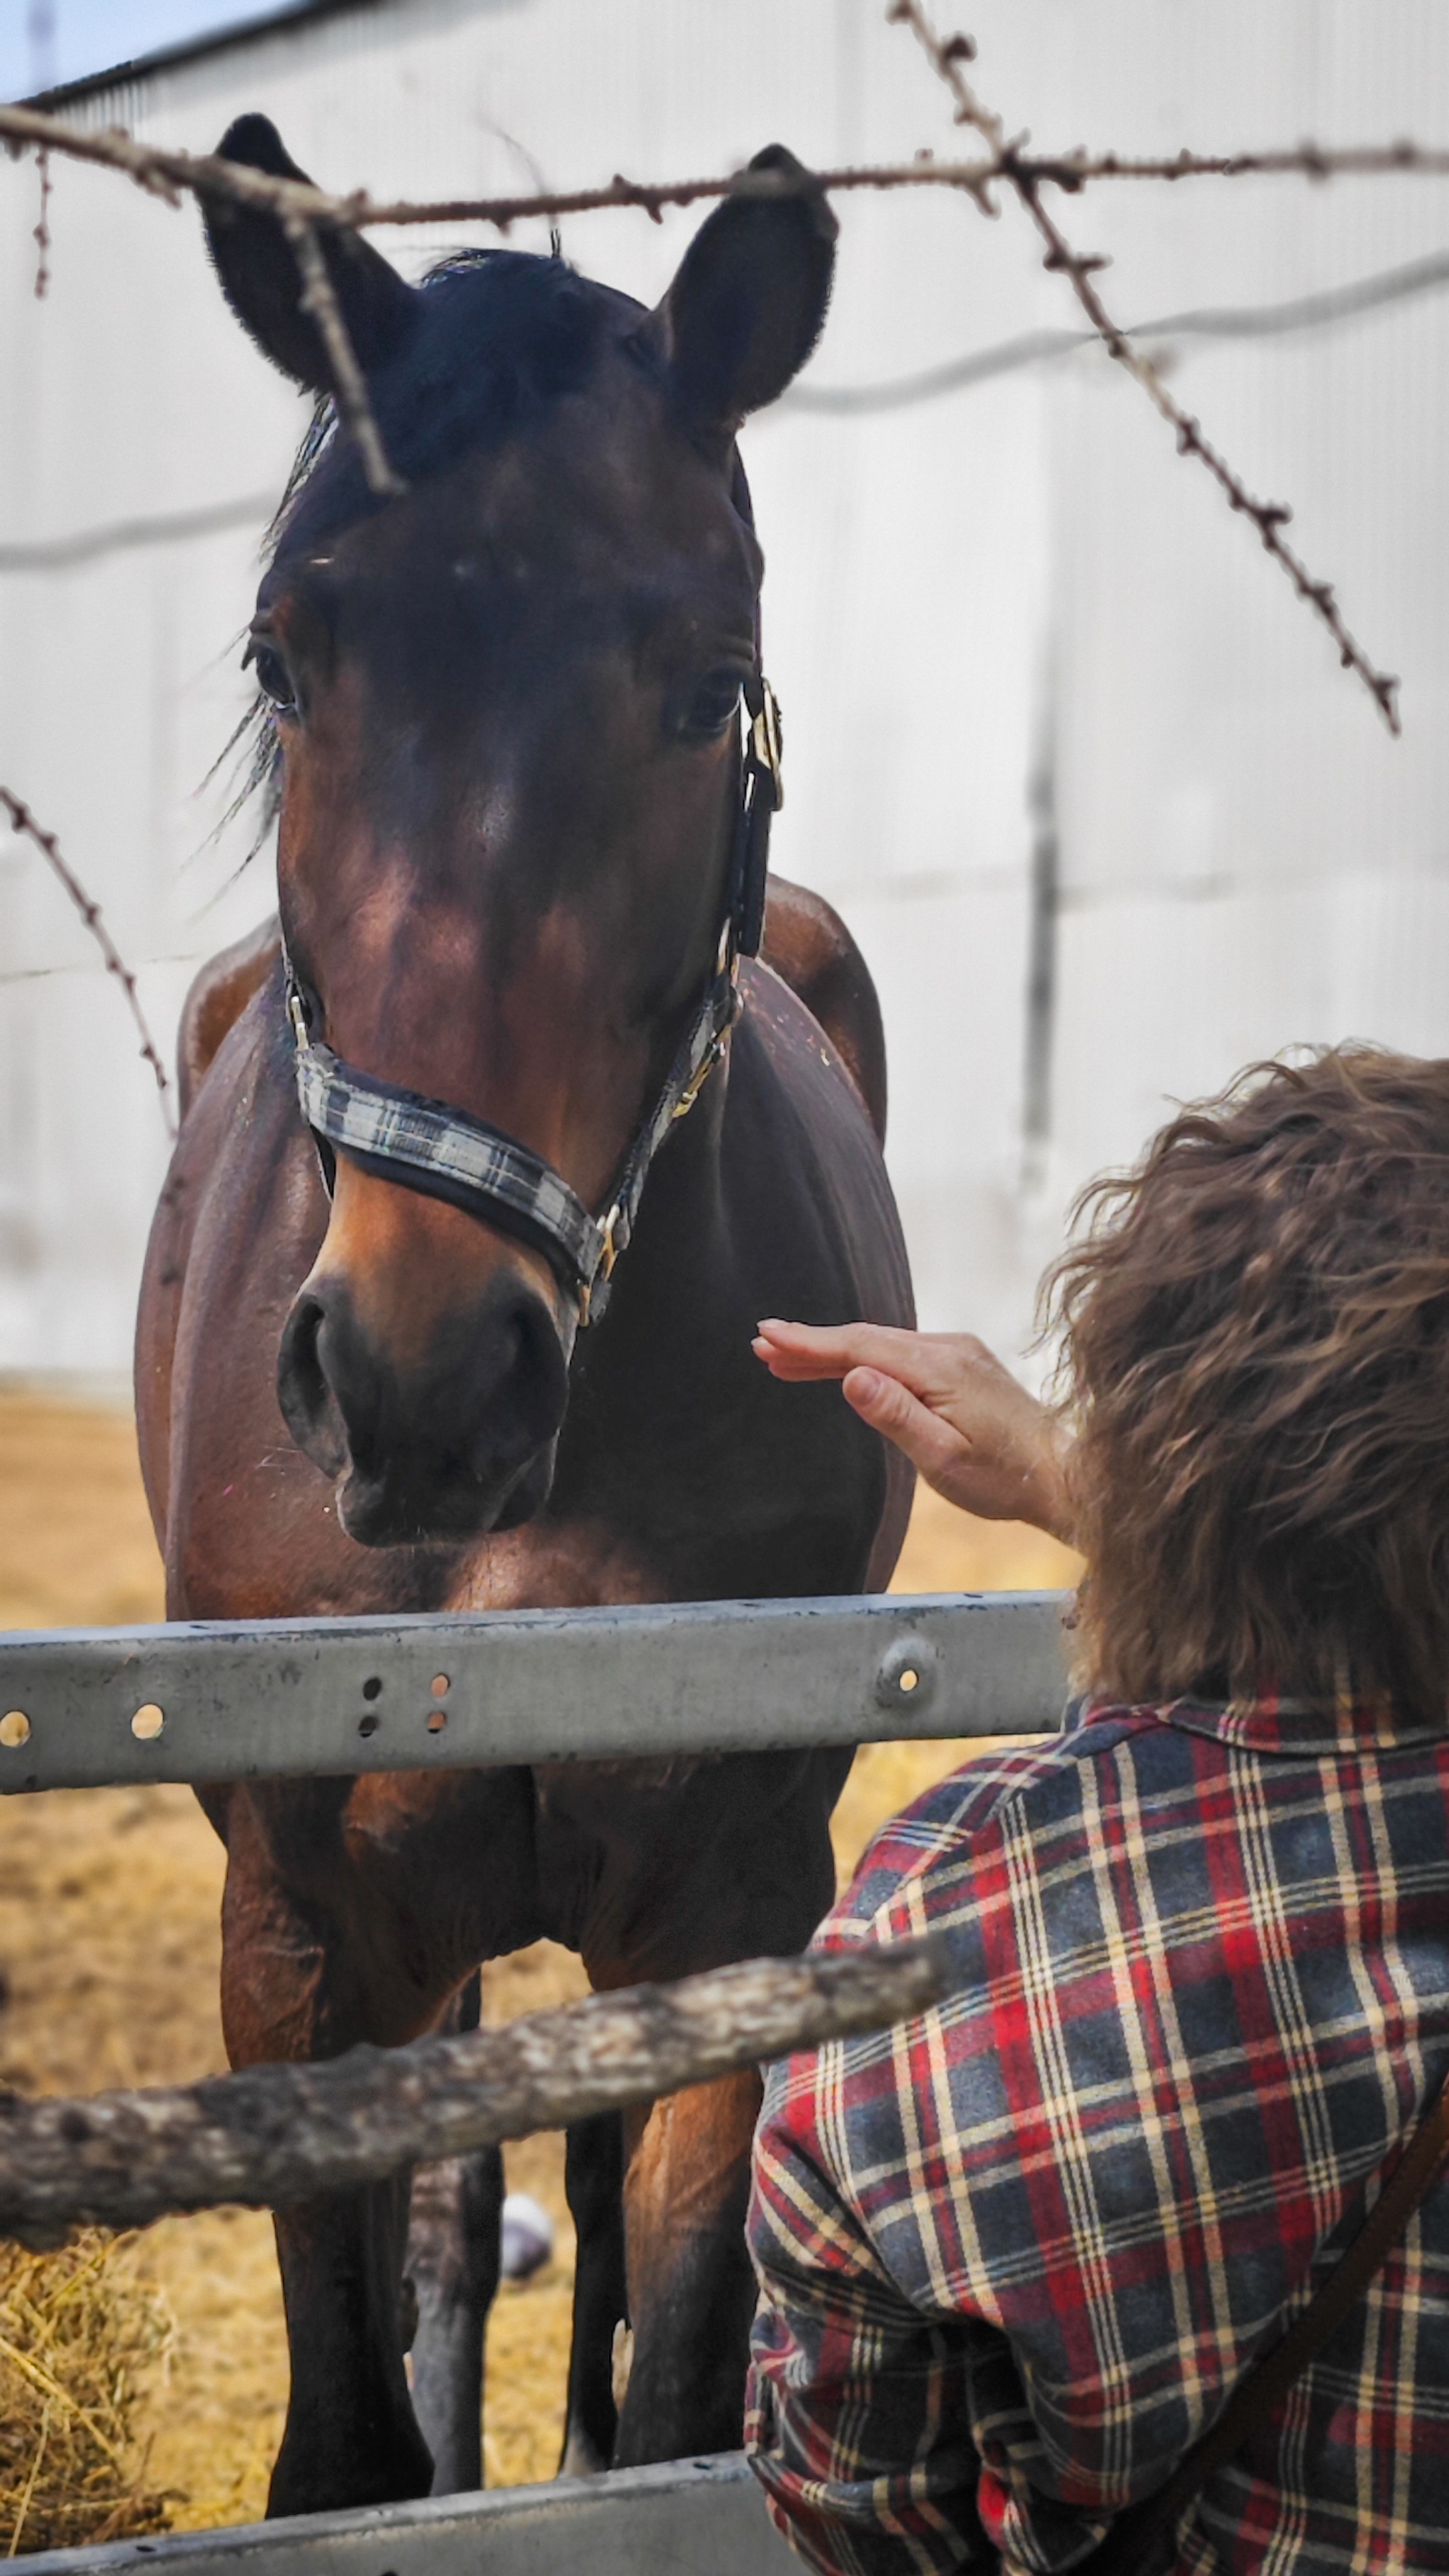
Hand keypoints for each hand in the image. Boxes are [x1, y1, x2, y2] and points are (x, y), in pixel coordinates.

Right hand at [752, 1319, 1077, 1545]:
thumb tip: (850, 1376)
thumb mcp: (942, 1457)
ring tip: (787, 1361)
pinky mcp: (963, 1366)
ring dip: (835, 1352)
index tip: (768, 1335)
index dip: (810, 1342)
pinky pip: (902, 1354)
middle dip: (813, 1344)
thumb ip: (895, 1414)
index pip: (860, 1346)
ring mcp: (958, 1354)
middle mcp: (949, 1348)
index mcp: (939, 1367)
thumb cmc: (1003, 1477)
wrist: (1062, 1475)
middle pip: (866, 1339)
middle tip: (762, 1346)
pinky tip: (844, 1369)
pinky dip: (866, 1359)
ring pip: (883, 1346)